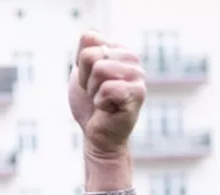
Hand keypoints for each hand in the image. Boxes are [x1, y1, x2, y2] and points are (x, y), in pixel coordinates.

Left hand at [68, 32, 144, 162]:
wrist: (96, 136)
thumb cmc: (90, 106)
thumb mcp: (80, 74)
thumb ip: (84, 51)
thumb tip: (89, 35)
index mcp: (118, 49)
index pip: (89, 39)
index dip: (81, 64)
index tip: (89, 80)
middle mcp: (131, 59)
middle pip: (91, 55)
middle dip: (85, 79)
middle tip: (96, 94)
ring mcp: (138, 75)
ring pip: (100, 69)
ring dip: (93, 91)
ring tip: (102, 101)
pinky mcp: (139, 93)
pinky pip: (108, 88)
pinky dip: (100, 102)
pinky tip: (108, 110)